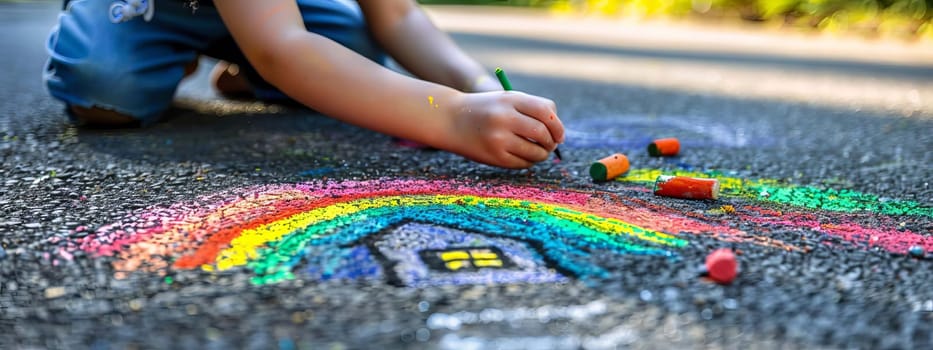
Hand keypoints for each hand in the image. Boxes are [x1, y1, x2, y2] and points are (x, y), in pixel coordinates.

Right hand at [448, 91, 563, 168]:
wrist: (451, 119)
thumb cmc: (486, 109)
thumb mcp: (507, 100)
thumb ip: (534, 109)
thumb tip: (559, 133)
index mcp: (510, 100)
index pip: (546, 112)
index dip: (558, 125)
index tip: (560, 135)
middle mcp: (504, 118)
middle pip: (542, 133)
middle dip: (551, 142)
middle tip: (551, 145)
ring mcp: (498, 139)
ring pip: (535, 151)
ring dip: (542, 154)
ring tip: (539, 152)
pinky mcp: (494, 156)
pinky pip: (522, 163)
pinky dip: (529, 161)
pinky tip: (524, 156)